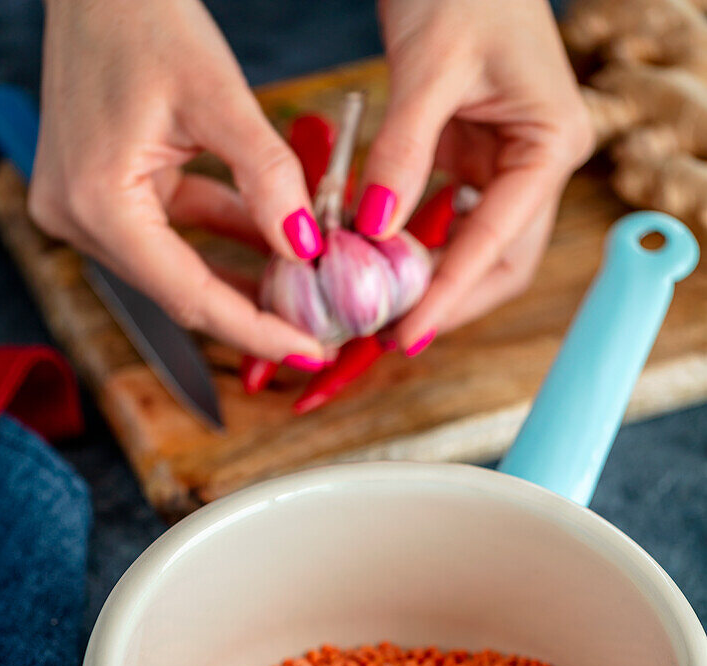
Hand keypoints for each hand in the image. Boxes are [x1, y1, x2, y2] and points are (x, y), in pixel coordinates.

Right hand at [31, 0, 329, 365]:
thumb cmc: (143, 16)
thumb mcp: (217, 94)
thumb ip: (267, 175)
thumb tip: (308, 247)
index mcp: (97, 203)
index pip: (189, 296)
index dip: (254, 331)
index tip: (310, 351)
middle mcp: (79, 219)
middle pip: (182, 291)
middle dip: (255, 309)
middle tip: (319, 327)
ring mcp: (86, 210)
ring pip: (180, 268)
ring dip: (243, 274)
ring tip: (307, 288)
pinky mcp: (103, 195)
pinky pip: (173, 234)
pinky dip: (221, 237)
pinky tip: (273, 242)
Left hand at [355, 0, 593, 351]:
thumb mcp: (427, 69)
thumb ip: (403, 153)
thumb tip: (374, 232)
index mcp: (552, 144)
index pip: (499, 242)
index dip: (450, 294)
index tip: (408, 332)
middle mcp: (538, 163)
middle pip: (502, 264)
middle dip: (449, 304)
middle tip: (390, 335)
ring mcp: (509, 165)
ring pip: (479, 252)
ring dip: (434, 284)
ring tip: (382, 313)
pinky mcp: (476, 160)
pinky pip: (452, 222)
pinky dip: (420, 248)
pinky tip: (384, 268)